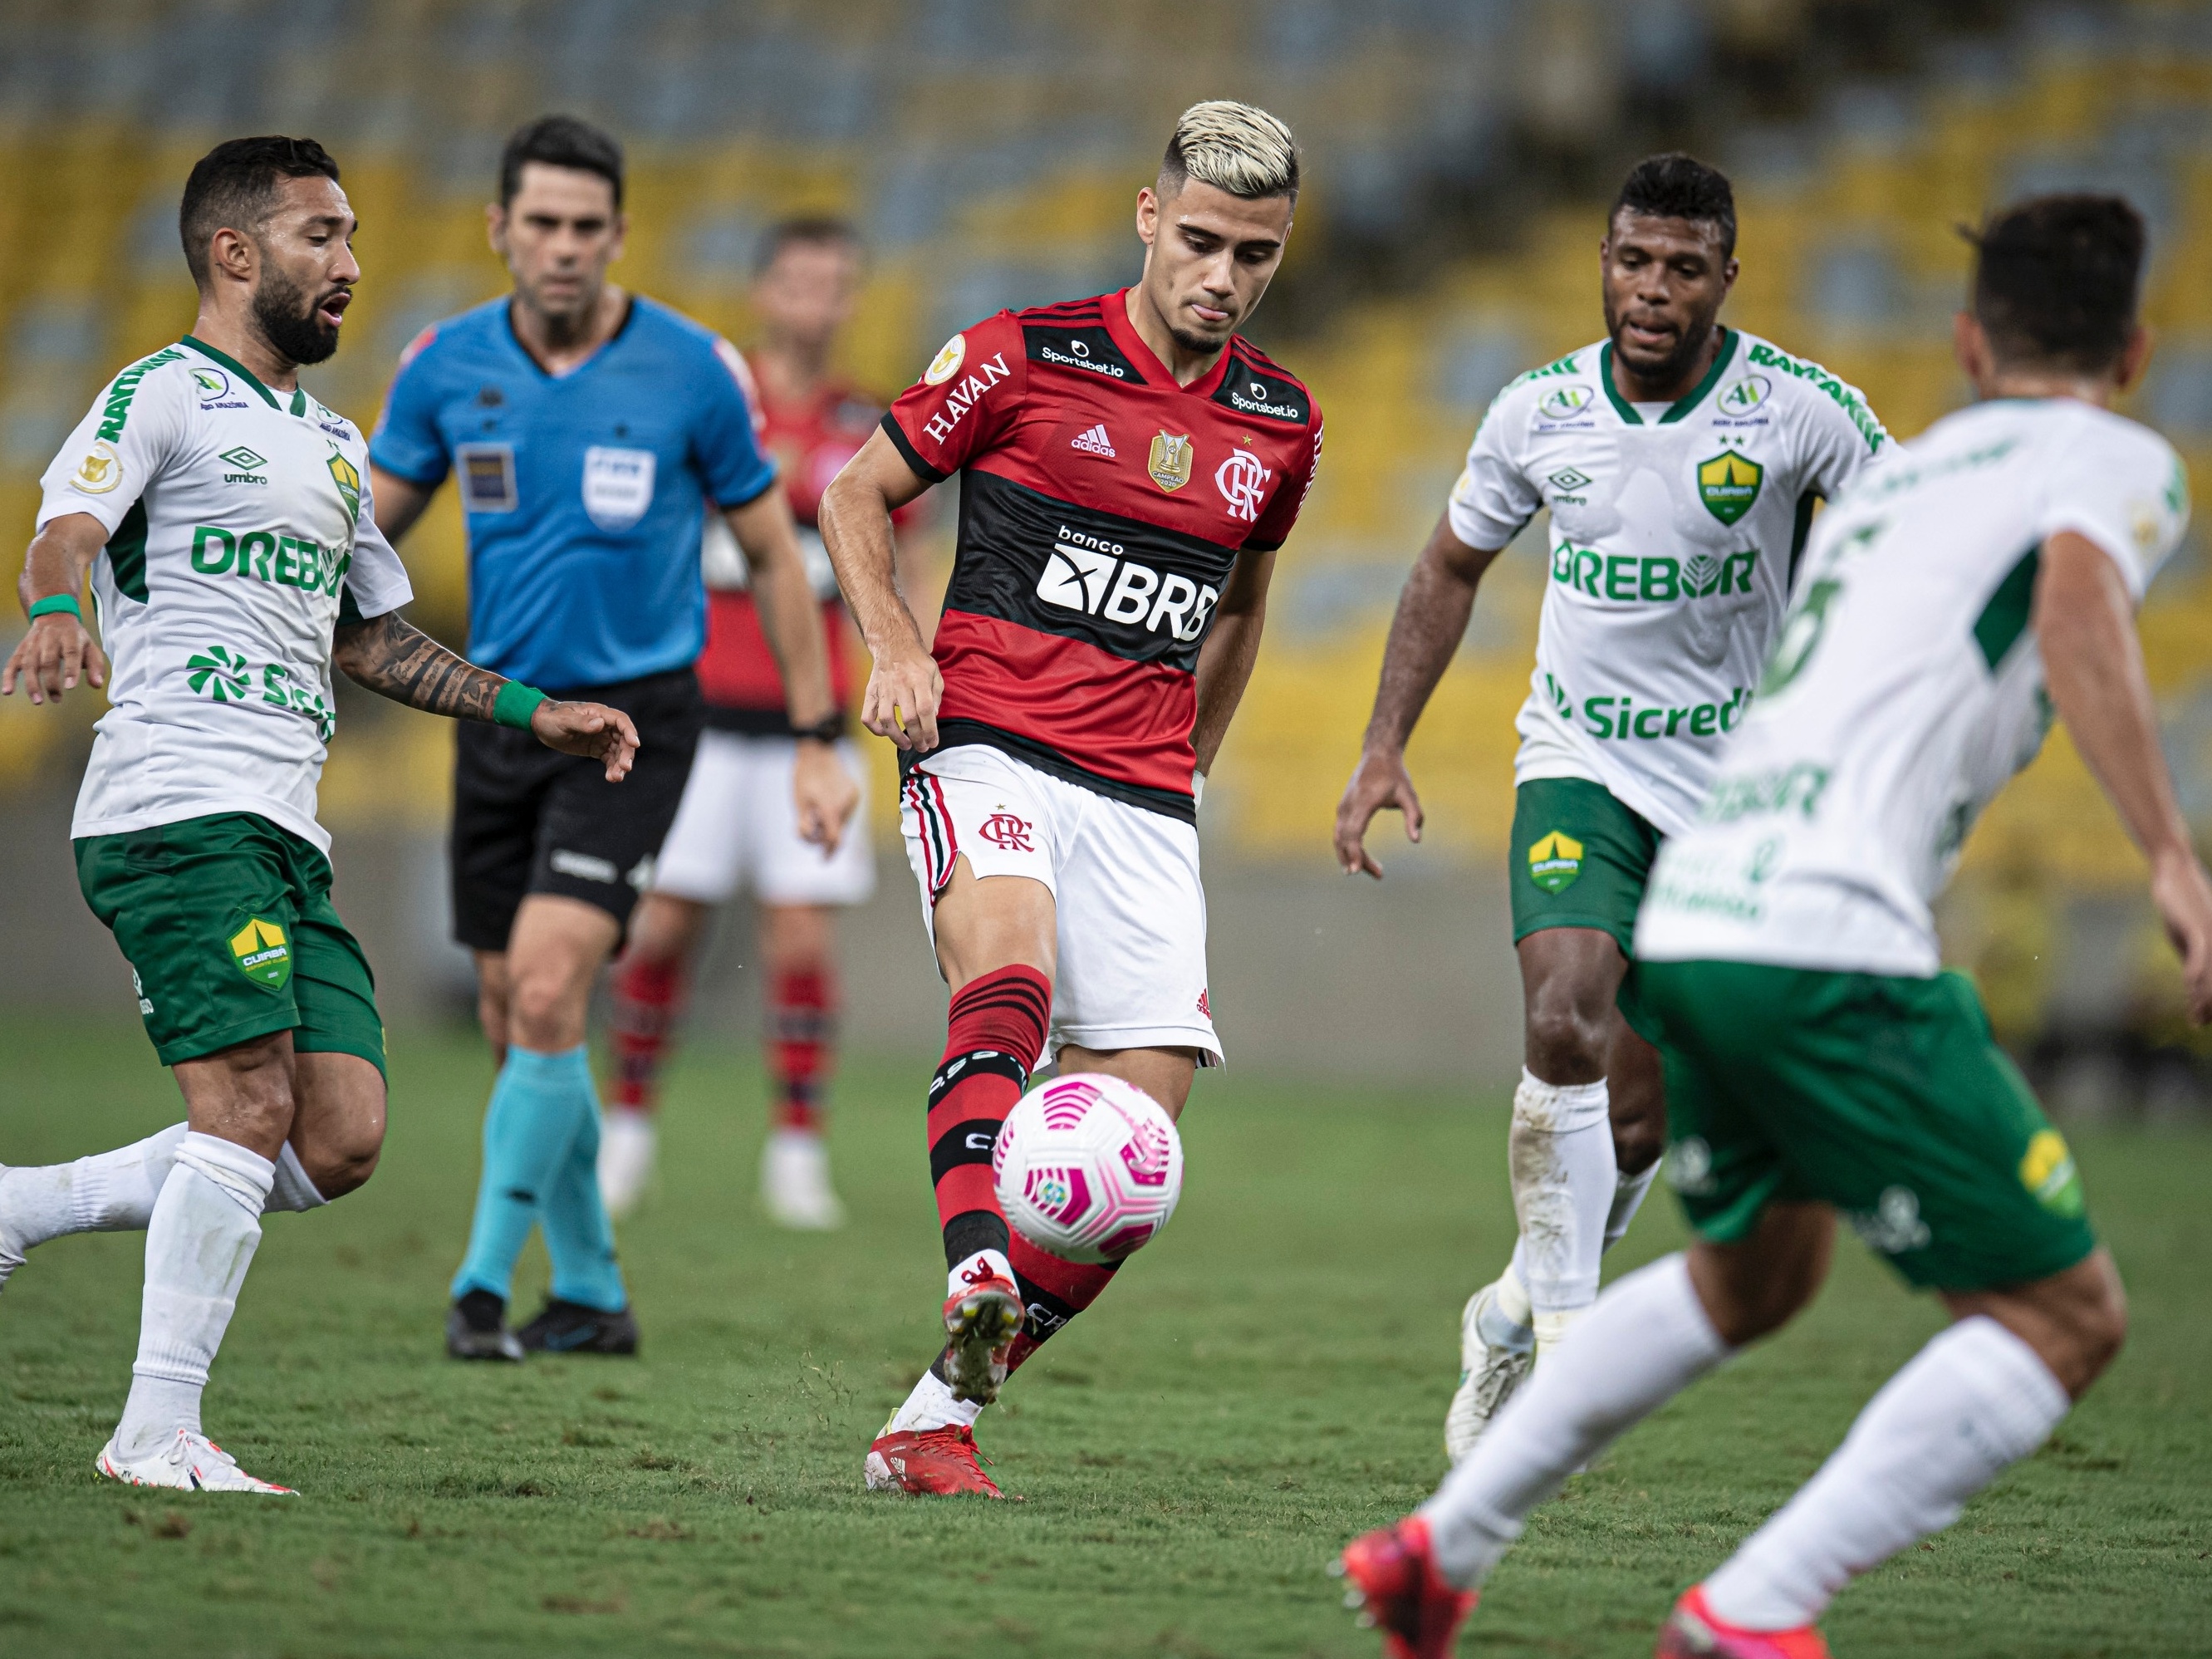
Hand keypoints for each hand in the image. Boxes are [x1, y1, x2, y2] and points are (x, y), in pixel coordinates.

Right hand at [2, 613, 107, 703]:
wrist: (54, 616)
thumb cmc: (75, 638)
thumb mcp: (90, 647)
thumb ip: (95, 666)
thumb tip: (97, 685)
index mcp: (70, 637)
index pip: (71, 653)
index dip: (71, 670)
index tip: (70, 686)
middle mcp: (49, 640)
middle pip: (48, 661)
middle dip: (50, 681)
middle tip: (56, 699)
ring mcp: (33, 644)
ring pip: (29, 663)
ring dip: (31, 683)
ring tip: (38, 700)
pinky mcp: (21, 649)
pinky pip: (12, 663)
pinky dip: (8, 677)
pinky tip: (7, 691)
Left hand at [531, 699, 639, 781]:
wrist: (541, 725)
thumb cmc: (551, 718)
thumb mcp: (564, 720)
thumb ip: (581, 723)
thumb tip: (600, 724)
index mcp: (598, 713)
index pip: (620, 721)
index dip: (629, 731)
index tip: (634, 745)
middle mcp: (604, 725)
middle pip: (623, 739)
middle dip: (626, 753)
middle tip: (625, 768)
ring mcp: (602, 737)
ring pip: (618, 751)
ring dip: (620, 764)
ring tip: (616, 778)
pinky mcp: (597, 748)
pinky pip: (610, 758)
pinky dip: (612, 768)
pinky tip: (610, 778)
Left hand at [793, 739, 860, 854]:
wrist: (818, 752)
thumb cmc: (804, 777)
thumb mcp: (799, 803)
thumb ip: (804, 826)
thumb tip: (811, 841)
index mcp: (831, 808)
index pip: (834, 839)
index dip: (829, 852)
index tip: (823, 860)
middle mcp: (846, 804)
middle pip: (839, 831)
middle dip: (825, 835)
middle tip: (811, 828)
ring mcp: (852, 798)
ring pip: (844, 821)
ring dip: (831, 823)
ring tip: (816, 810)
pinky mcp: (854, 792)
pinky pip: (846, 810)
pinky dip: (837, 813)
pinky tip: (826, 802)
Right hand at [861, 640, 941, 752]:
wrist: (893, 644)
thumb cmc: (917, 661)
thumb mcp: (934, 672)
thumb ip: (936, 695)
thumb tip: (932, 717)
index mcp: (919, 680)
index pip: (925, 710)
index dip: (930, 730)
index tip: (933, 742)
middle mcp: (900, 685)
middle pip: (909, 719)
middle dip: (917, 738)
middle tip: (923, 747)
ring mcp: (883, 689)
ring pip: (887, 720)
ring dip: (897, 738)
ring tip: (906, 745)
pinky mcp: (870, 692)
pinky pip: (868, 715)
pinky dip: (874, 728)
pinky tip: (884, 733)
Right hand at [1333, 745, 1423, 878]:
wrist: (1377, 754)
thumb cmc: (1395, 775)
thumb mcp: (1409, 795)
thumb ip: (1414, 817)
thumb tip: (1416, 840)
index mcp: (1363, 803)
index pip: (1353, 834)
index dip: (1354, 854)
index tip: (1358, 871)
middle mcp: (1348, 806)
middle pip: (1345, 841)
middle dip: (1357, 860)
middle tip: (1379, 875)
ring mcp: (1342, 807)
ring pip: (1339, 839)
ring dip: (1351, 856)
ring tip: (1371, 871)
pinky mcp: (1342, 809)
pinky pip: (1340, 833)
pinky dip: (1348, 847)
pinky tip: (1360, 858)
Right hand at [2150, 844, 2211, 1023]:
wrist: (2174, 874)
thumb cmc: (2179, 908)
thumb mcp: (2185, 940)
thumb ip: (2192, 962)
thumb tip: (2192, 988)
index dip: (2207, 1002)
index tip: (2199, 1023)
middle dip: (2208, 1004)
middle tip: (2198, 1024)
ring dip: (2204, 995)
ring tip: (2197, 1014)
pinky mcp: (2199, 927)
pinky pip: (2200, 952)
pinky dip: (2196, 970)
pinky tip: (2190, 982)